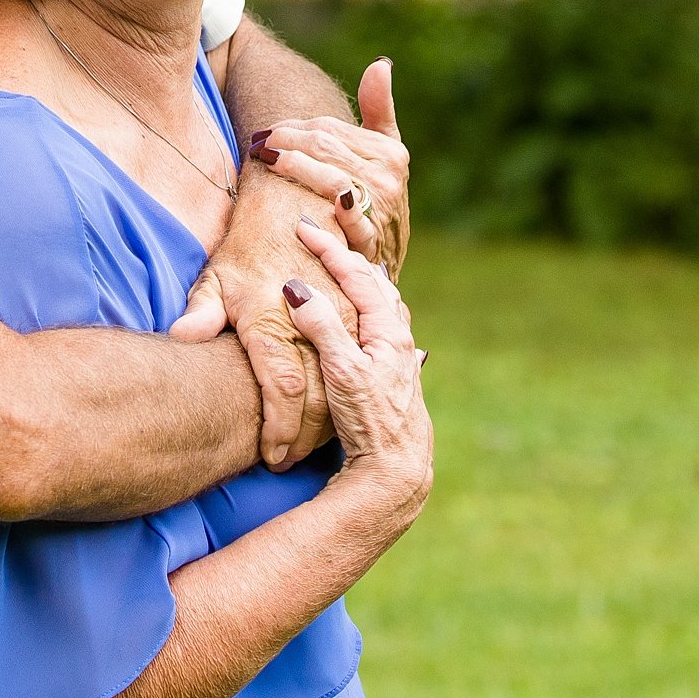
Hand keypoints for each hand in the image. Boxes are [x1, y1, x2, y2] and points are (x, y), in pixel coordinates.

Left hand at [169, 170, 347, 470]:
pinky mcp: (361, 309)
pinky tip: (338, 414)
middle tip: (287, 463)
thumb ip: (201, 312)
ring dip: (328, 421)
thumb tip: (181, 339)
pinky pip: (361, 358)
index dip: (278, 431)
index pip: (281, 390)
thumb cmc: (248, 242)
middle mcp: (310, 320)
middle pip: (315, 399)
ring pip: (342, 383)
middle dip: (303, 438)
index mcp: (271, 319)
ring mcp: (340, 315)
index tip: (271, 457)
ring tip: (310, 449)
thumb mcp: (218, 274)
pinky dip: (349, 390)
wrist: (296, 196)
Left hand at [248, 58, 410, 274]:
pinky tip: (297, 193)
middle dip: (286, 141)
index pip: (330, 128)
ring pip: (328, 173)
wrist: (384, 262)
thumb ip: (379, 110)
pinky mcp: (370, 240)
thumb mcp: (384, 155)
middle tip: (257, 143)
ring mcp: (380, 208)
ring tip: (262, 158)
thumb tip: (380, 64)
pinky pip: (345, 215)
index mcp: (391, 153)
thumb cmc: (376, 203)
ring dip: (292, 164)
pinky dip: (325, 205)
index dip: (294, 127)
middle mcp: (388, 177)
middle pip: (324, 146)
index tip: (269, 132)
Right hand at [281, 220, 432, 524]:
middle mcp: (398, 339)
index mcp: (388, 330)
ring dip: (364, 282)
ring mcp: (399, 357)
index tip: (304, 227)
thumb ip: (322, 328)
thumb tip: (299, 289)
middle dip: (350, 256)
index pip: (357, 275)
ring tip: (353, 266)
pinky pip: (383, 325)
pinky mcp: (394, 376)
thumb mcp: (342, 371)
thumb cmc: (372, 421)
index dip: (329, 249)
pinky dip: (370, 308)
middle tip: (329, 234)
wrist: (398, 470)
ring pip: (383, 305)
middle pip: (376, 283)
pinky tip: (371, 320)